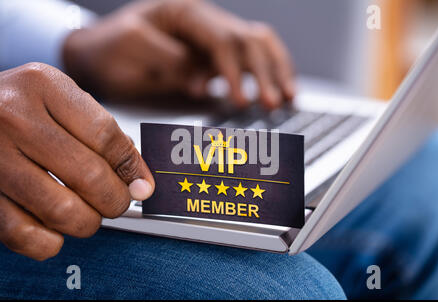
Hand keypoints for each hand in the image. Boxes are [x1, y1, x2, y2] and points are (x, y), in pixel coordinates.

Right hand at [0, 63, 154, 259]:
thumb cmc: (17, 106)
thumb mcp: (57, 97)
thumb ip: (96, 130)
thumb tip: (135, 176)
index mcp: (43, 86)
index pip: (106, 136)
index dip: (133, 168)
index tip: (143, 185)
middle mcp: (14, 117)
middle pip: (89, 175)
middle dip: (115, 200)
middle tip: (116, 202)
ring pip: (61, 209)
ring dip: (86, 222)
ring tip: (88, 215)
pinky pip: (22, 233)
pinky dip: (49, 242)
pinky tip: (55, 231)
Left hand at [63, 0, 294, 108]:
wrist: (97, 50)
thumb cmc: (110, 48)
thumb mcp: (130, 48)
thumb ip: (168, 59)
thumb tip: (203, 81)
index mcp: (186, 12)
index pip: (223, 40)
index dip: (235, 71)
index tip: (242, 100)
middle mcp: (205, 18)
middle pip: (249, 39)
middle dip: (264, 73)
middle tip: (273, 104)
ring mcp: (212, 34)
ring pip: (258, 43)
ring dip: (276, 69)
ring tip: (289, 97)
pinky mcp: (213, 53)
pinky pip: (251, 54)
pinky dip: (269, 69)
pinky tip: (281, 85)